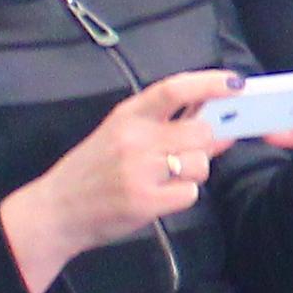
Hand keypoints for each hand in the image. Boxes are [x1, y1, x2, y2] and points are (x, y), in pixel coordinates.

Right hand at [0, 70, 236, 288]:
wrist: (56, 210)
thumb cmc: (92, 171)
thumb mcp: (120, 136)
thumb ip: (166, 128)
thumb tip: (219, 127)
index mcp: (127, 115)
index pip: (174, 89)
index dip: (209, 83)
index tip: (235, 83)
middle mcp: (134, 138)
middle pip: (200, 133)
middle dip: (204, 145)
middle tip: (186, 155)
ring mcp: (139, 170)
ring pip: (199, 164)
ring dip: (193, 173)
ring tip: (165, 179)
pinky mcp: (144, 201)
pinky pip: (190, 194)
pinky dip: (182, 197)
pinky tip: (160, 198)